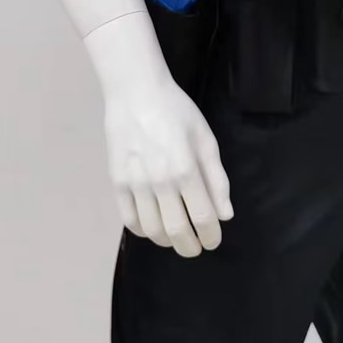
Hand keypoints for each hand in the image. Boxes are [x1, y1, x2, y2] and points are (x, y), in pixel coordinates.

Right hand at [104, 71, 232, 255]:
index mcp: (186, 170)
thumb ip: (217, 179)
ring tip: (175, 238)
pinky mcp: (117, 182)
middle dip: (189, 247)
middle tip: (195, 248)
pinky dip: (144, 231)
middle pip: (177, 231)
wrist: (136, 93)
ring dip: (167, 241)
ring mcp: (135, 183)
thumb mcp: (205, 139)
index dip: (211, 236)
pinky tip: (153, 228)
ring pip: (152, 230)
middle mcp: (160, 181)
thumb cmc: (177, 112)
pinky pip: (130, 219)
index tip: (213, 241)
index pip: (202, 217)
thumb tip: (225, 214)